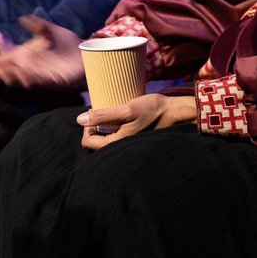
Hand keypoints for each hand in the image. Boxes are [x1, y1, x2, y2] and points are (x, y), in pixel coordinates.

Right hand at [0, 15, 83, 88]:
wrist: (88, 55)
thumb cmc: (68, 44)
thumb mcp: (51, 30)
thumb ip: (38, 25)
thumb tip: (22, 19)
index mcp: (24, 55)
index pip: (0, 59)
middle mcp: (27, 66)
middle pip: (3, 70)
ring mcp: (37, 75)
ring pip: (16, 76)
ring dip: (4, 75)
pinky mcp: (51, 81)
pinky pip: (36, 81)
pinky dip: (26, 78)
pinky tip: (17, 76)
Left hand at [76, 94, 195, 149]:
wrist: (176, 113)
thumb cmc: (153, 110)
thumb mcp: (127, 110)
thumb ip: (103, 115)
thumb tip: (80, 119)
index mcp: (117, 144)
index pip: (88, 142)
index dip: (86, 126)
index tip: (96, 113)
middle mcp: (121, 148)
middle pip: (96, 141)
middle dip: (95, 126)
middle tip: (105, 111)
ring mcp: (127, 144)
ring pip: (106, 137)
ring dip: (105, 125)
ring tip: (114, 111)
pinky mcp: (133, 138)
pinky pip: (116, 135)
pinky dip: (114, 125)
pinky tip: (122, 115)